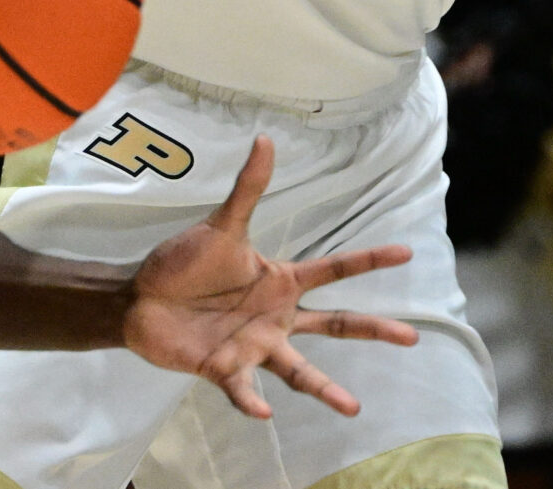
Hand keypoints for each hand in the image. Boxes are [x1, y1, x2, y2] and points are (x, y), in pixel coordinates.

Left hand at [124, 136, 419, 419]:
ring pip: (299, 371)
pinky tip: (264, 413)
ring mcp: (254, 346)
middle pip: (335, 325)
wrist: (140, 300)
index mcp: (281, 282)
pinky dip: (252, 401)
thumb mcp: (221, 226)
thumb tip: (265, 139)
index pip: (334, 269)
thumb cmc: (183, 264)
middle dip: (373, 329)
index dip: (369, 261)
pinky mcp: (224, 368)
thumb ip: (247, 189)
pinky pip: (242, 389)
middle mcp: (276, 318)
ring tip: (353, 407)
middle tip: (412, 337)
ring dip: (325, 389)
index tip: (407, 252)